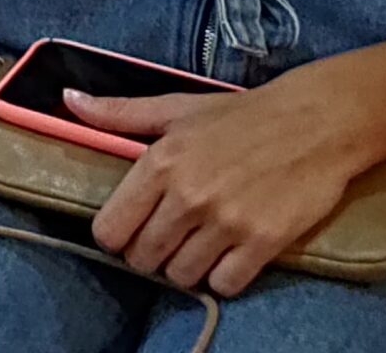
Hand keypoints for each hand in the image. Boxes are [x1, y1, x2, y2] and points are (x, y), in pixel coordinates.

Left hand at [80, 63, 383, 296]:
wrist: (316, 122)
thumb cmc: (241, 115)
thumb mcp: (175, 108)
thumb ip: (119, 113)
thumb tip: (69, 101)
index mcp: (159, 163)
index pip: (111, 229)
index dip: (116, 236)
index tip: (130, 230)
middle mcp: (188, 196)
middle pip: (143, 258)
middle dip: (149, 254)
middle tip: (167, 238)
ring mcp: (226, 222)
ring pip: (181, 275)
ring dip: (185, 267)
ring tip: (197, 245)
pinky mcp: (263, 242)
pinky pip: (226, 284)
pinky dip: (223, 277)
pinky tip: (228, 255)